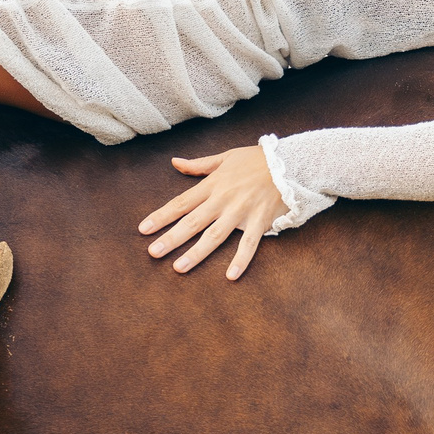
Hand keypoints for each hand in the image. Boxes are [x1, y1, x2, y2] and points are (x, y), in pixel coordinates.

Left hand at [138, 145, 285, 279]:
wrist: (290, 163)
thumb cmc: (256, 160)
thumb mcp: (225, 157)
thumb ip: (199, 165)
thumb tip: (175, 162)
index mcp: (213, 185)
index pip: (181, 203)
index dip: (161, 216)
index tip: (144, 229)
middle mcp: (223, 200)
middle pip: (192, 222)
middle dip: (171, 238)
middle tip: (153, 253)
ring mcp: (241, 212)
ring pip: (215, 236)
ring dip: (196, 253)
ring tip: (178, 267)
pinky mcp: (260, 222)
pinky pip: (249, 244)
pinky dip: (241, 259)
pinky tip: (230, 275)